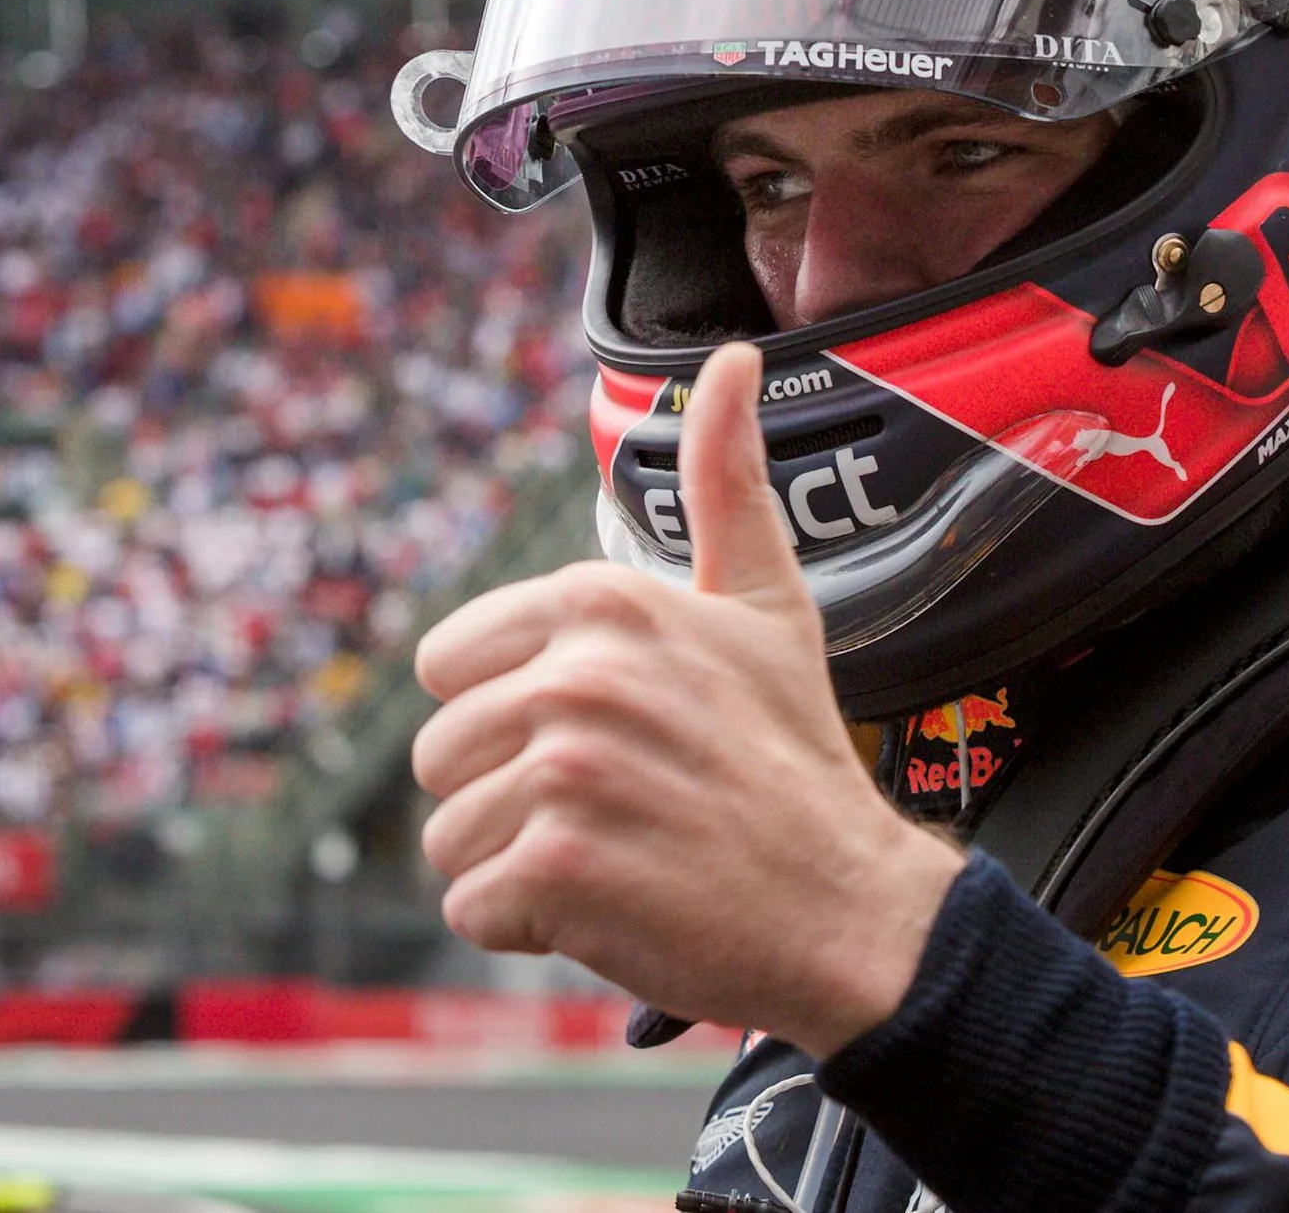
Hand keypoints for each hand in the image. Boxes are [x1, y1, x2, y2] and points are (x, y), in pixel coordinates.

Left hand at [412, 342, 965, 1055]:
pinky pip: (471, 906)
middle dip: (510, 797)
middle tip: (616, 809)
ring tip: (617, 856)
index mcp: (605, 601)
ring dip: (516, 866)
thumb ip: (727, 483)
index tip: (606, 740)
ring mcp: (563, 772)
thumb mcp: (768, 605)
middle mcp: (576, 675)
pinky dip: (529, 927)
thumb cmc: (795, 761)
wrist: (849, 908)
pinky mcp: (554, 869)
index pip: (447, 665)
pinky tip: (612, 907)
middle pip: (440, 754)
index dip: (513, 715)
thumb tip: (730, 361)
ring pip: (449, 835)